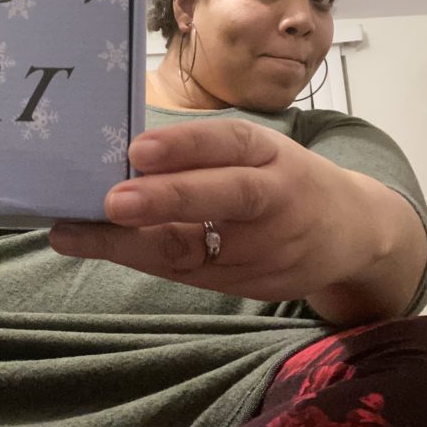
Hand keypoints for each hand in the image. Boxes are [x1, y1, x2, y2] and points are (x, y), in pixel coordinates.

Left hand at [48, 119, 425, 323]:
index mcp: (272, 154)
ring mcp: (267, 247)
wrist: (352, 235)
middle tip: (112, 201)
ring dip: (131, 243)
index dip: (187, 145)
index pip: (233, 142)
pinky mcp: (253, 284)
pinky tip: (101, 248)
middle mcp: (275, 197)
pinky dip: (143, 261)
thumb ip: (205, 156)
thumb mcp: (259, 155)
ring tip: (75, 235)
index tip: (138, 148)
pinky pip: (191, 274)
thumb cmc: (284, 181)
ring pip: (199, 247)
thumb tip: (123, 153)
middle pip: (227, 195)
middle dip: (167, 199)